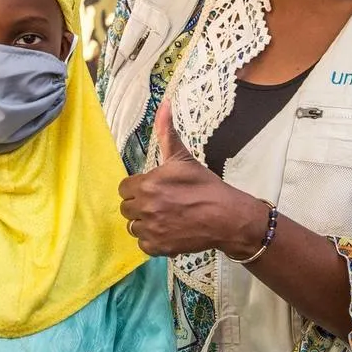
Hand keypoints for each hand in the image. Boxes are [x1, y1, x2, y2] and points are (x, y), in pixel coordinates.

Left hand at [119, 101, 266, 257]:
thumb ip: (166, 132)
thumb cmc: (205, 185)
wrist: (227, 216)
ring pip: (133, 226)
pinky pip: (143, 244)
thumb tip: (164, 103)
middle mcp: (145, 208)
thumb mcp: (183, 157)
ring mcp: (151, 230)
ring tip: (164, 216)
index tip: (153, 188)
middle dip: (139, 204)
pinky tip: (167, 230)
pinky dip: (152, 239)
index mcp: (147, 184)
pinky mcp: (159, 247)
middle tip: (160, 202)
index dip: (138, 187)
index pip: (124, 188)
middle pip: (126, 208)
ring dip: (144, 222)